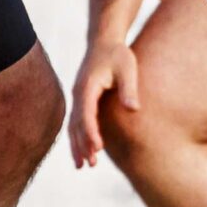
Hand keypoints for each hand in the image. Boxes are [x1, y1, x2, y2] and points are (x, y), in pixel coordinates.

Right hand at [69, 39, 138, 166]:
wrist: (104, 41)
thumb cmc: (118, 54)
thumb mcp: (127, 68)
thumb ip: (129, 89)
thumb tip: (133, 109)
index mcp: (88, 86)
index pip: (86, 113)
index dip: (91, 131)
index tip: (98, 148)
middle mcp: (78, 93)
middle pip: (76, 123)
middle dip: (82, 144)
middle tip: (90, 164)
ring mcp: (77, 96)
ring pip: (73, 125)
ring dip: (77, 145)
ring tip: (82, 166)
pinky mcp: (81, 99)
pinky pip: (76, 122)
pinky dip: (77, 137)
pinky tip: (82, 152)